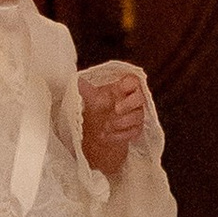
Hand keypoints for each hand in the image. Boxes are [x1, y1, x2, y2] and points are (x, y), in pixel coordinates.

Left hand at [76, 63, 150, 177]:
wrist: (96, 131)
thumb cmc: (96, 110)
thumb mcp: (89, 98)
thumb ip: (85, 88)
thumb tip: (77, 80)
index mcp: (122, 88)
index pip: (133, 81)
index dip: (128, 84)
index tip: (118, 89)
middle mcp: (132, 100)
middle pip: (140, 98)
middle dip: (129, 104)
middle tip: (116, 109)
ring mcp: (135, 115)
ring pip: (138, 117)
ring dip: (121, 122)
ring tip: (105, 127)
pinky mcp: (135, 130)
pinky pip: (134, 132)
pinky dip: (119, 135)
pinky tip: (107, 136)